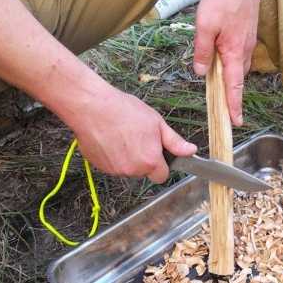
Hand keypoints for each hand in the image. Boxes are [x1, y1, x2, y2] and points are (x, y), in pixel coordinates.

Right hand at [63, 84, 196, 182]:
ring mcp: (114, 170)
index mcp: (150, 161)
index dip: (161, 164)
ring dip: (127, 157)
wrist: (91, 107)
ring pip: (127, 168)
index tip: (156, 152)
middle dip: (143, 159)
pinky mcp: (99, 167)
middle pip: (144, 172)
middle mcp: (132, 170)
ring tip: (121, 135)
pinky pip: (112, 165)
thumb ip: (174, 142)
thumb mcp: (157, 122)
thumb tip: (191, 151)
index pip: (162, 176)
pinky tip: (110, 138)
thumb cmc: (124, 111)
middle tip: (137, 137)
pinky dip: (112, 156)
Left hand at [193, 0, 260, 125]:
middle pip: (237, 78)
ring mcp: (248, 40)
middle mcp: (245, 50)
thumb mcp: (205, 25)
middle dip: (230, 91)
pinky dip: (230, 59)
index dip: (234, 106)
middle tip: (220, 103)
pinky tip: (220, 53)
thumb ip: (203, 51)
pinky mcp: (247, 31)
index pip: (235, 87)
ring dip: (229, 73)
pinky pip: (239, 52)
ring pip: (238, 64)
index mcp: (235, 53)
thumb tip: (202, 72)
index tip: (236, 122)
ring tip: (216, 78)